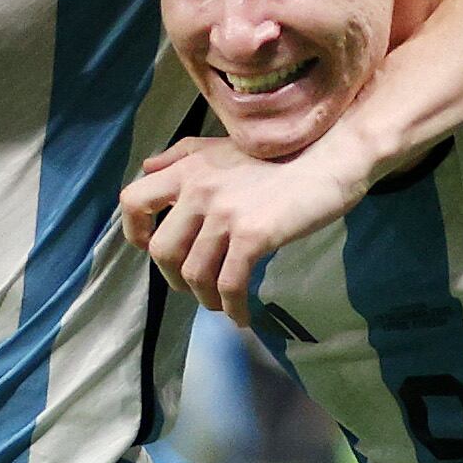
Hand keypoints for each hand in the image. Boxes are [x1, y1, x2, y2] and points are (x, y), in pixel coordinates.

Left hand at [124, 128, 376, 324]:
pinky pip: (229, 284)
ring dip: (205, 298)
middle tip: (194, 287)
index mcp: (188, 169)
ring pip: (194, 273)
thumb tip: (148, 168)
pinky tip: (242, 316)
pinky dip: (232, 307)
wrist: (328, 161)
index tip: (152, 248)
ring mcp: (225, 214)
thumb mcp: (223, 146)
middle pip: (162, 251)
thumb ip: (183, 155)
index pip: (133, 201)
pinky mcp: (253, 235)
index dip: (135, 232)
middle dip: (174, 279)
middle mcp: (199, 190)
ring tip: (221, 304)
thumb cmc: (281, 156)